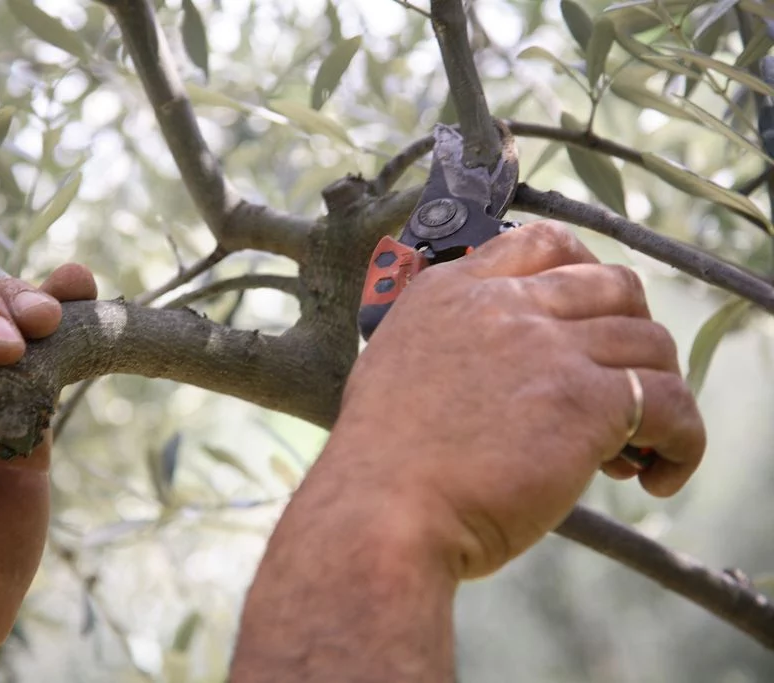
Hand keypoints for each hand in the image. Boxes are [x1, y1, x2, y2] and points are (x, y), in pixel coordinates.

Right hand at [332, 221, 705, 579]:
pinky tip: (660, 471)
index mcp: (452, 292)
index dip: (586, 271)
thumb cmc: (380, 463)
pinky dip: (682, 439)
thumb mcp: (394, 368)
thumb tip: (494, 371)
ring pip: (650, 343)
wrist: (382, 509)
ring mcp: (546, 346)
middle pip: (613, 284)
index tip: (597, 313)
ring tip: (636, 444)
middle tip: (623, 382)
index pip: (543, 242)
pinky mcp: (583, 400)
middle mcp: (503, 305)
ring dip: (658, 390)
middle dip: (634, 331)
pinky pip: (671, 404)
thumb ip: (446, 344)